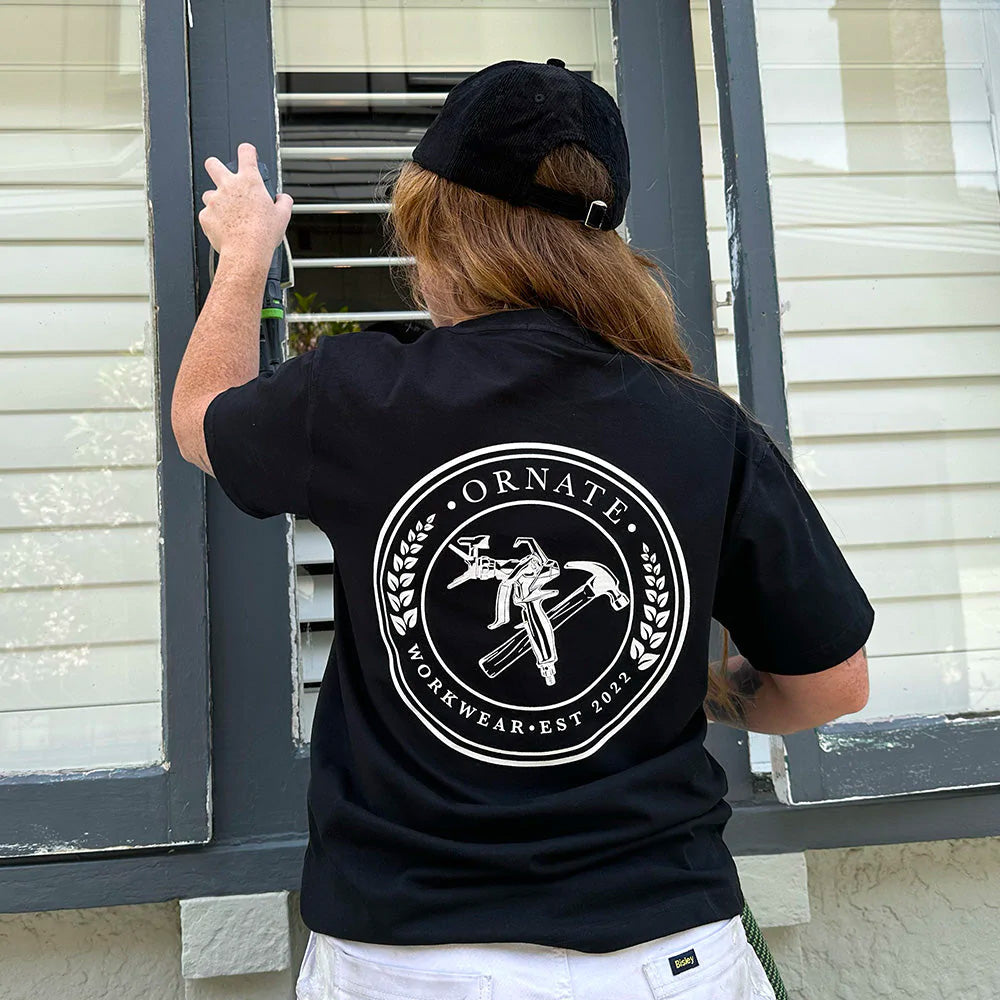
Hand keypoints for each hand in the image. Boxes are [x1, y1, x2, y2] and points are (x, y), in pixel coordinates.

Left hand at [199, 142, 292, 265]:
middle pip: (213, 164)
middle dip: (215, 166)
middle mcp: (229, 186)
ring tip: (228, 215)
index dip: (247, 151)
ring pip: (208, 193)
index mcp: (249, 181)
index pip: (246, 153)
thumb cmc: (263, 234)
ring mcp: (214, 200)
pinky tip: (225, 229)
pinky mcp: (205, 216)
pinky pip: (207, 215)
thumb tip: (282, 199)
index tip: (247, 154)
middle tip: (222, 176)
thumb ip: (283, 202)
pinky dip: (214, 221)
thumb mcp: (283, 216)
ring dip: (216, 201)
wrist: (246, 252)